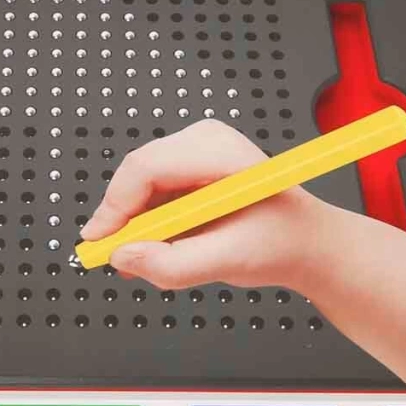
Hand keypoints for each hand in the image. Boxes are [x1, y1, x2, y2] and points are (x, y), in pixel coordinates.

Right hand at [79, 119, 333, 290]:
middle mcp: (204, 140)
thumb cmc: (281, 242)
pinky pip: (148, 188)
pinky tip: (156, 243)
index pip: (147, 168)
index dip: (116, 207)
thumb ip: (173, 264)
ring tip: (142, 256)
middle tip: (113, 255)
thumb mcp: (229, 261)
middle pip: (137, 173)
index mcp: (221, 153)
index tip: (101, 241)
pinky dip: (145, 218)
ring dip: (134, 221)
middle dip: (121, 217)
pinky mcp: (186, 162)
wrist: (303, 240)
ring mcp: (194, 148)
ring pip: (138, 183)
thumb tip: (125, 256)